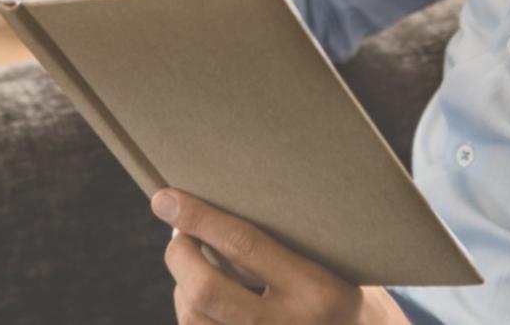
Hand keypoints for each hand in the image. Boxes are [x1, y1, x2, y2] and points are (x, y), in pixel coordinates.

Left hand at [152, 189, 411, 324]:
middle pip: (205, 290)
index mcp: (319, 291)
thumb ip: (283, 242)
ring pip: (193, 319)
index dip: (199, 218)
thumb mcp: (332, 262)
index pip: (244, 245)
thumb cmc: (343, 292)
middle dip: (179, 255)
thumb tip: (215, 204)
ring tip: (192, 265)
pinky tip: (199, 298)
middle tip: (177, 234)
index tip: (166, 198)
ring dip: (182, 287)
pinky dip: (191, 313)